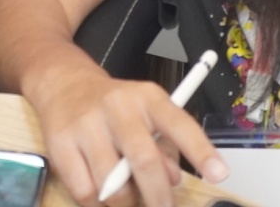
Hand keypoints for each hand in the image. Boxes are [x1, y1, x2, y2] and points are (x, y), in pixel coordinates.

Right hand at [27, 65, 225, 206]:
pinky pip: (84, 192)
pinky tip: (102, 195)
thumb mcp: (146, 114)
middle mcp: (118, 107)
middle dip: (158, 196)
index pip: (179, 124)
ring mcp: (86, 125)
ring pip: (111, 185)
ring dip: (124, 203)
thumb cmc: (114, 106)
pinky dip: (97, 204)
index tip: (219, 174)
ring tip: (127, 198)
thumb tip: (173, 180)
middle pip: (144, 160)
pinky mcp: (60, 144)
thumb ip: (164, 147)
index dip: (200, 151)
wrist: (63, 84)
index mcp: (147, 98)